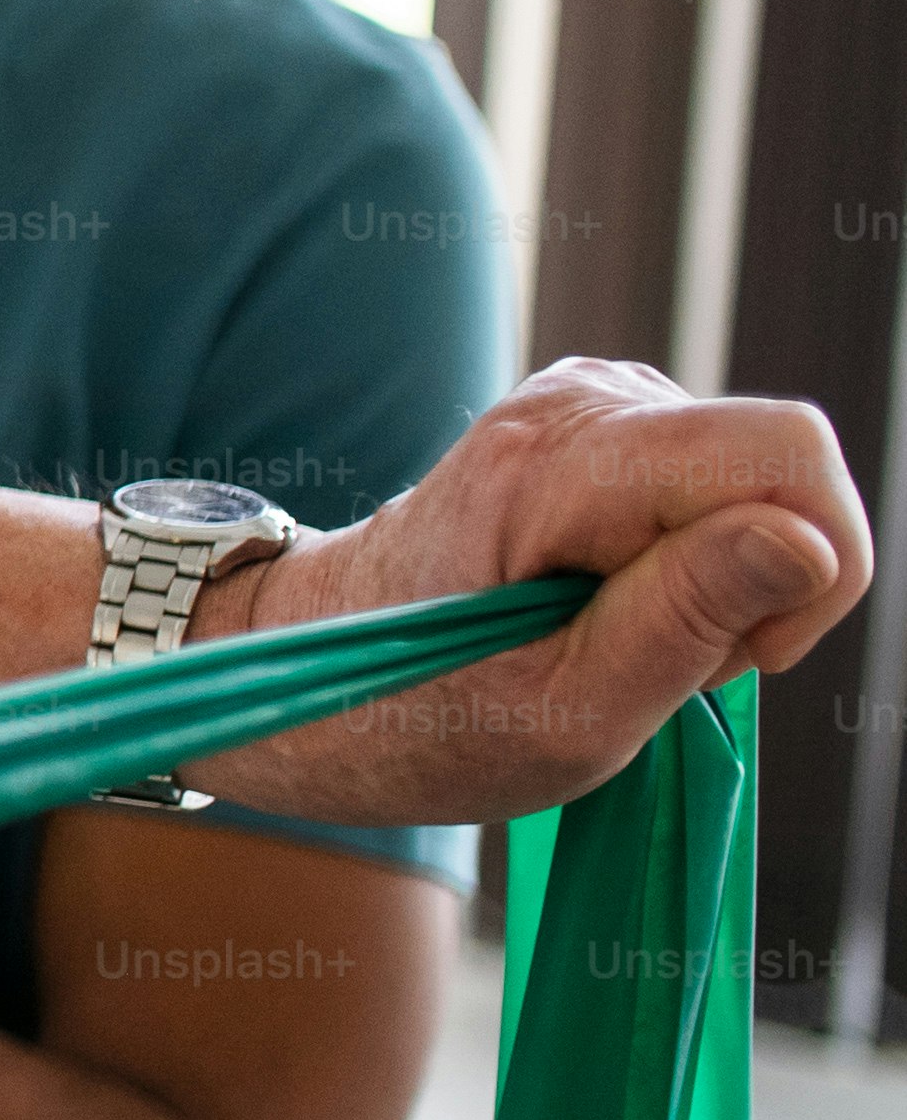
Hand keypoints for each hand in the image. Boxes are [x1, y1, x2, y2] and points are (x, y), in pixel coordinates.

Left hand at [206, 358, 870, 824]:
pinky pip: (714, 483)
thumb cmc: (420, 717)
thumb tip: (806, 539)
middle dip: (763, 580)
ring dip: (722, 580)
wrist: (308, 668)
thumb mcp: (567, 712)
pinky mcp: (597, 422)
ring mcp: (582, 401)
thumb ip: (689, 618)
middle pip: (779, 463)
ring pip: (754, 479)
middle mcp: (574, 402)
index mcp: (559, 465)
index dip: (812, 564)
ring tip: (616, 639)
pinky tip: (612, 606)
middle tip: (659, 663)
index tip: (742, 659)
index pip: (782, 451)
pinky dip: (693, 560)